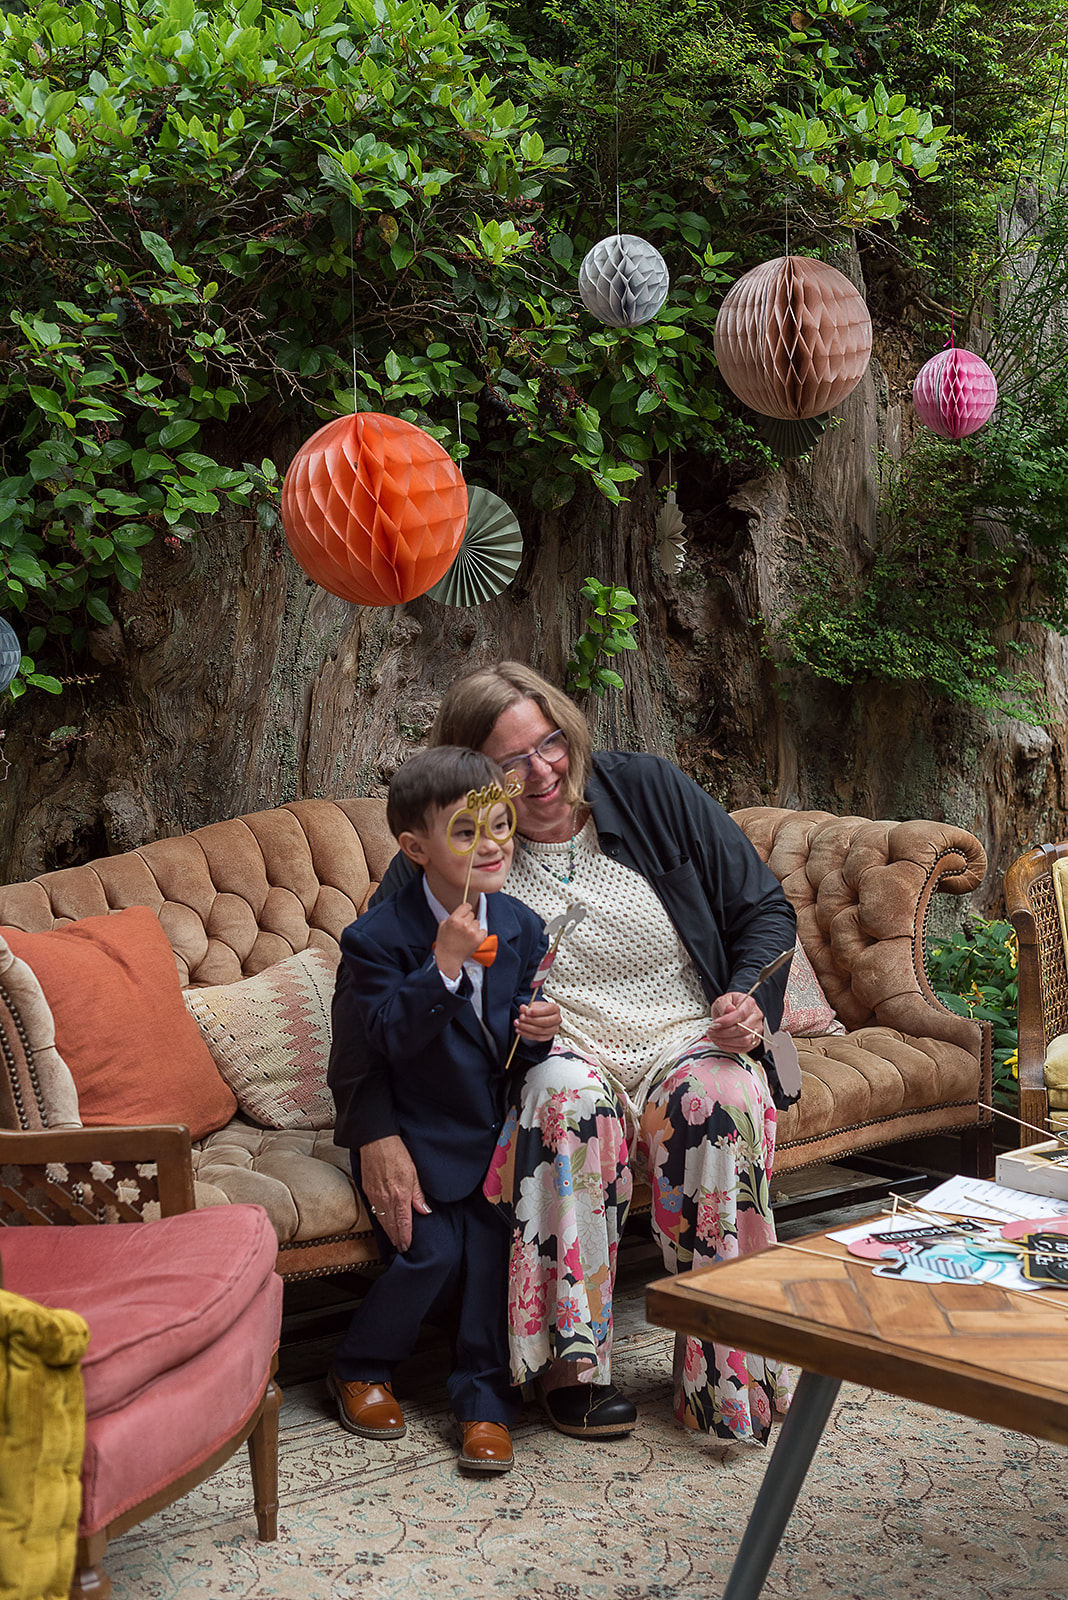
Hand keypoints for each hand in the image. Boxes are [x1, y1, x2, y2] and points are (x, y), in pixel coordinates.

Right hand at [358, 1134, 431, 1252]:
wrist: (376, 1141)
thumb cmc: (396, 1153)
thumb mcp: (414, 1173)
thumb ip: (418, 1195)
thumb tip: (425, 1211)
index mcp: (399, 1196)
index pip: (403, 1224)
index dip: (405, 1237)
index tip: (407, 1246)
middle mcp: (385, 1200)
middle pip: (391, 1226)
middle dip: (396, 1239)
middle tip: (401, 1249)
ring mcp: (374, 1196)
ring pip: (382, 1221)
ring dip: (388, 1232)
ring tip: (394, 1240)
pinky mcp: (367, 1191)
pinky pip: (374, 1212)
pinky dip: (380, 1221)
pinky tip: (384, 1223)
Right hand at [434, 902, 485, 978]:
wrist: (448, 958)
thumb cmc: (444, 942)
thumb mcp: (443, 925)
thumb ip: (453, 916)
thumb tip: (462, 911)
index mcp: (454, 919)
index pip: (467, 906)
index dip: (465, 910)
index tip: (465, 913)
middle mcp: (464, 924)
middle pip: (472, 914)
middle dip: (468, 920)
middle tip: (462, 928)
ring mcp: (472, 932)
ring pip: (477, 922)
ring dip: (473, 927)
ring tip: (465, 935)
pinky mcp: (478, 939)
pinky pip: (483, 930)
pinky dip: (478, 934)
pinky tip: (471, 938)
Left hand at [515, 997, 559, 1040]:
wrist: (541, 1017)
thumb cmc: (539, 1010)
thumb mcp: (534, 1006)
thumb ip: (527, 1007)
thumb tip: (522, 1008)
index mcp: (555, 1009)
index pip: (547, 1010)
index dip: (537, 1012)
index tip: (527, 1012)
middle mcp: (556, 1019)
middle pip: (545, 1022)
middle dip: (531, 1020)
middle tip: (521, 1018)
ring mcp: (553, 1029)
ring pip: (541, 1030)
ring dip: (527, 1028)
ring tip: (518, 1024)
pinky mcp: (548, 1036)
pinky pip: (537, 1037)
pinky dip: (527, 1034)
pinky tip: (520, 1030)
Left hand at [708, 991, 763, 1053]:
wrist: (732, 1011)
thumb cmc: (728, 1005)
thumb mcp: (722, 1000)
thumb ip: (724, 1004)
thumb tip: (729, 1010)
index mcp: (749, 1004)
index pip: (741, 1014)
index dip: (727, 1021)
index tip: (715, 1024)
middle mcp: (756, 1017)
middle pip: (743, 1029)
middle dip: (724, 1032)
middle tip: (711, 1031)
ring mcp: (757, 1030)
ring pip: (744, 1041)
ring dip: (726, 1041)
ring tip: (714, 1037)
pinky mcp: (754, 1041)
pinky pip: (743, 1048)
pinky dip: (729, 1047)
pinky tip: (719, 1042)